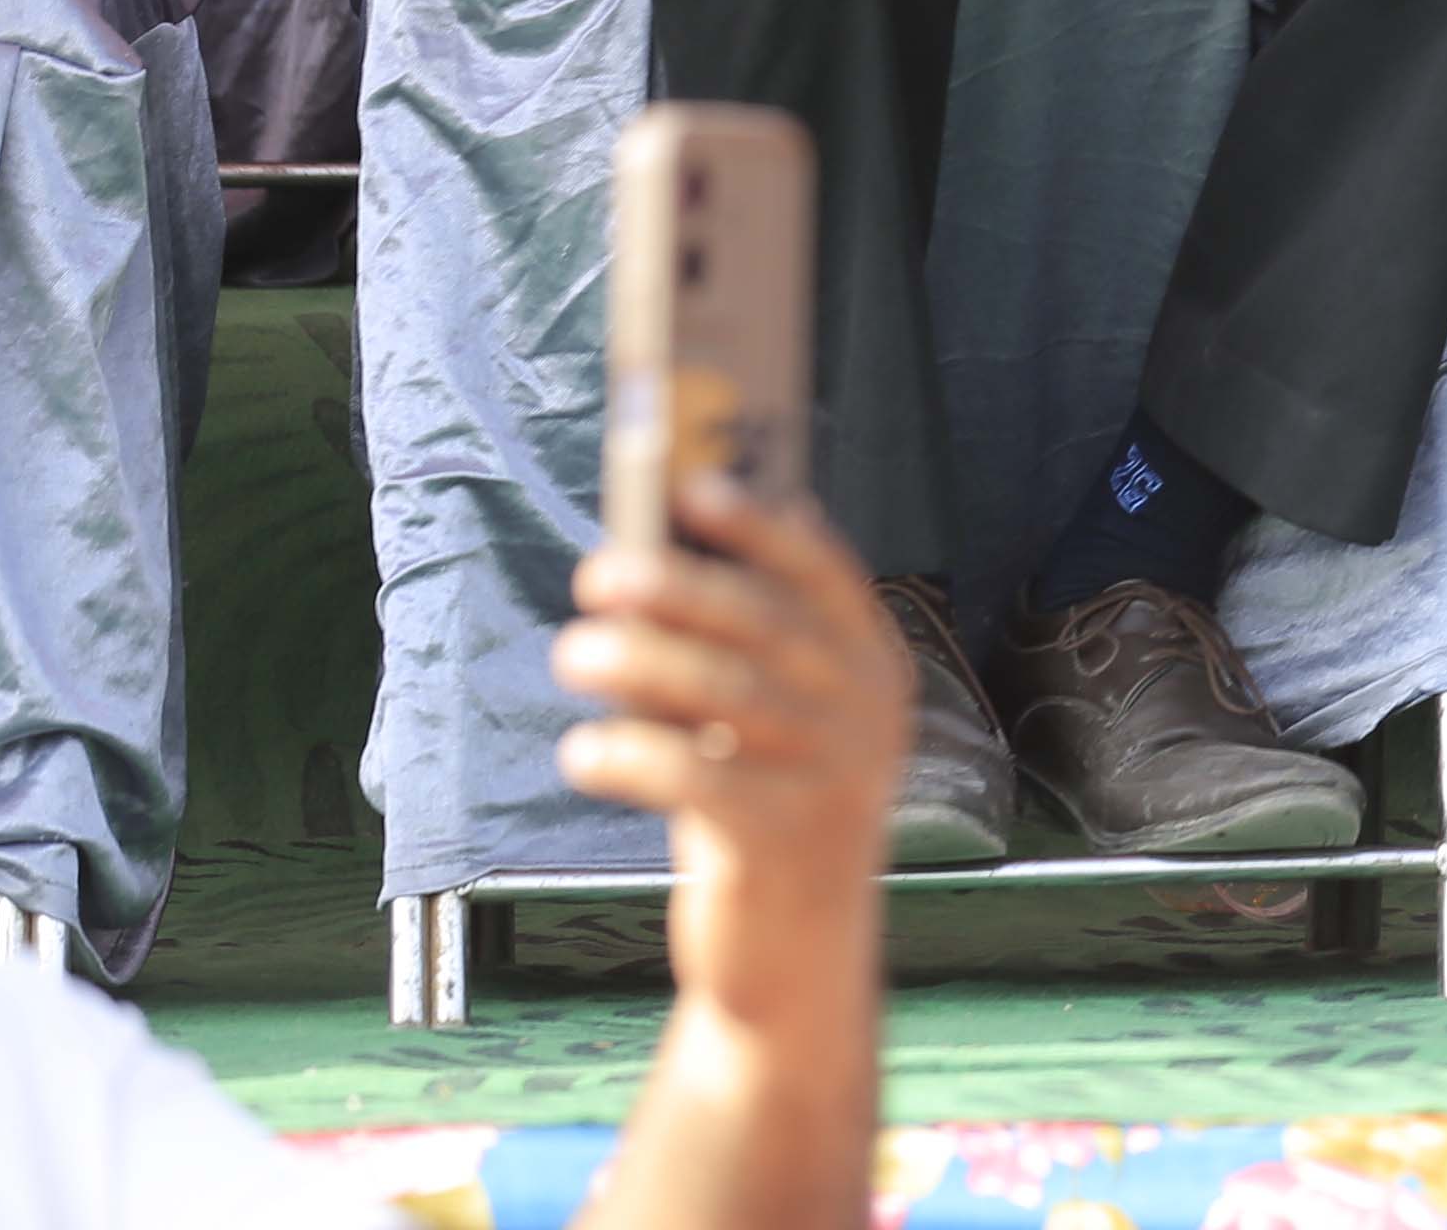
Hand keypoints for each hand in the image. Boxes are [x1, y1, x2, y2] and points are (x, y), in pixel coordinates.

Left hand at [551, 469, 897, 1036]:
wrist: (793, 960)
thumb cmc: (762, 818)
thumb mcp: (767, 733)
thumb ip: (738, 660)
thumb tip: (650, 570)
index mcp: (873, 672)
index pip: (825, 578)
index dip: (760, 528)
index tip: (695, 486)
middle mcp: (869, 716)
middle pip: (769, 628)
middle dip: (681, 590)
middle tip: (598, 574)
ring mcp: (836, 779)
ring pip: (730, 696)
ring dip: (641, 664)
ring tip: (572, 651)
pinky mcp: (785, 842)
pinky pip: (701, 780)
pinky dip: (633, 757)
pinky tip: (582, 751)